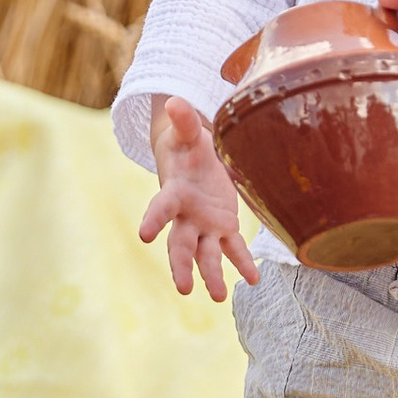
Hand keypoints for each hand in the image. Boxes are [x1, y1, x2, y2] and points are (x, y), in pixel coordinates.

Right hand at [137, 96, 260, 300]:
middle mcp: (186, 215)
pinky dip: (243, 264)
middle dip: (181, 265)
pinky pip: (232, 249)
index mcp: (174, 191)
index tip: (144, 234)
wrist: (193, 157)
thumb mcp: (186, 132)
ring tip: (220, 297)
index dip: (153, 219)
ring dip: (212, 275)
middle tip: (184, 288)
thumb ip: (183, 121)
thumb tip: (174, 100)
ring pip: (206, 254)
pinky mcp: (222, 227)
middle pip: (181, 244)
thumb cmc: (186, 144)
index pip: (161, 206)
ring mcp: (204, 224)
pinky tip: (253, 280)